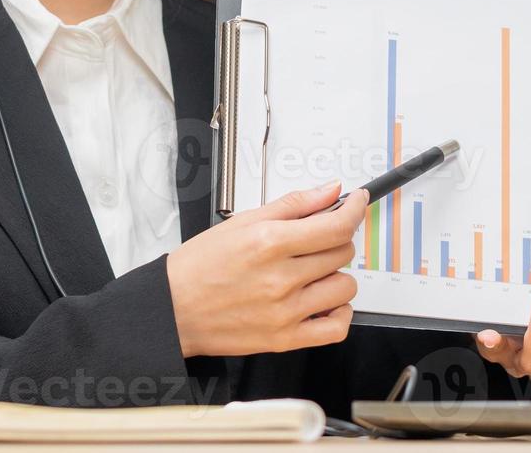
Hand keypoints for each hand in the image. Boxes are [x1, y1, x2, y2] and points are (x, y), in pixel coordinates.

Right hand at [166, 180, 369, 357]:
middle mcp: (280, 278)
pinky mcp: (285, 339)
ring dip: (335, 275)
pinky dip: (339, 313)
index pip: (336, 225)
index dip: (354, 210)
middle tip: (314, 240)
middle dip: (335, 239)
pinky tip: (322, 301)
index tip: (357, 203)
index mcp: (269, 242)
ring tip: (312, 272)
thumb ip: (293, 205)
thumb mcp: (242, 222)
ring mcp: (285, 311)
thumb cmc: (201, 266)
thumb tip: (330, 191)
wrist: (174, 308)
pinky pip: (337, 328)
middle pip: (342, 252)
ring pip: (345, 287)